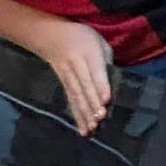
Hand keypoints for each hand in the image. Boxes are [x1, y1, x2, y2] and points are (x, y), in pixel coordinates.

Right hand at [32, 17, 112, 135]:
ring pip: (76, 96)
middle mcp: (76, 65)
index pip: (95, 70)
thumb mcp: (99, 42)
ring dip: (83, 113)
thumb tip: (112, 83)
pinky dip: (76, 116)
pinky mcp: (63, 85)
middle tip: (100, 118)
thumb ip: (106, 61)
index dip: (100, 86)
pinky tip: (82, 128)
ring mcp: (67, 76)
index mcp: (89, 52)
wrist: (52, 37)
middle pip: (84, 86)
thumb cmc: (83, 38)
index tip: (106, 100)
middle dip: (92, 103)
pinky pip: (70, 101)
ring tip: (91, 128)